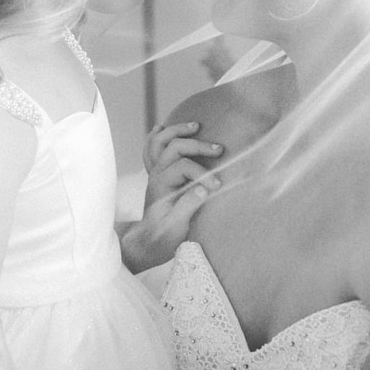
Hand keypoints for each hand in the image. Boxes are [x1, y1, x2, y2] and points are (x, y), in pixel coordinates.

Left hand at [122, 121, 223, 271]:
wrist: (149, 242)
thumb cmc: (164, 237)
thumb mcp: (177, 226)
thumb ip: (189, 206)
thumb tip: (204, 188)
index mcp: (161, 185)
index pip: (184, 167)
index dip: (203, 173)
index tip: (218, 185)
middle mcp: (156, 174)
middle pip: (175, 147)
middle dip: (198, 145)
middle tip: (220, 149)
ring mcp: (155, 172)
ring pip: (161, 142)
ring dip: (177, 131)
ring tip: (196, 126)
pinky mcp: (158, 174)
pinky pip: (151, 149)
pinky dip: (156, 136)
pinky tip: (162, 127)